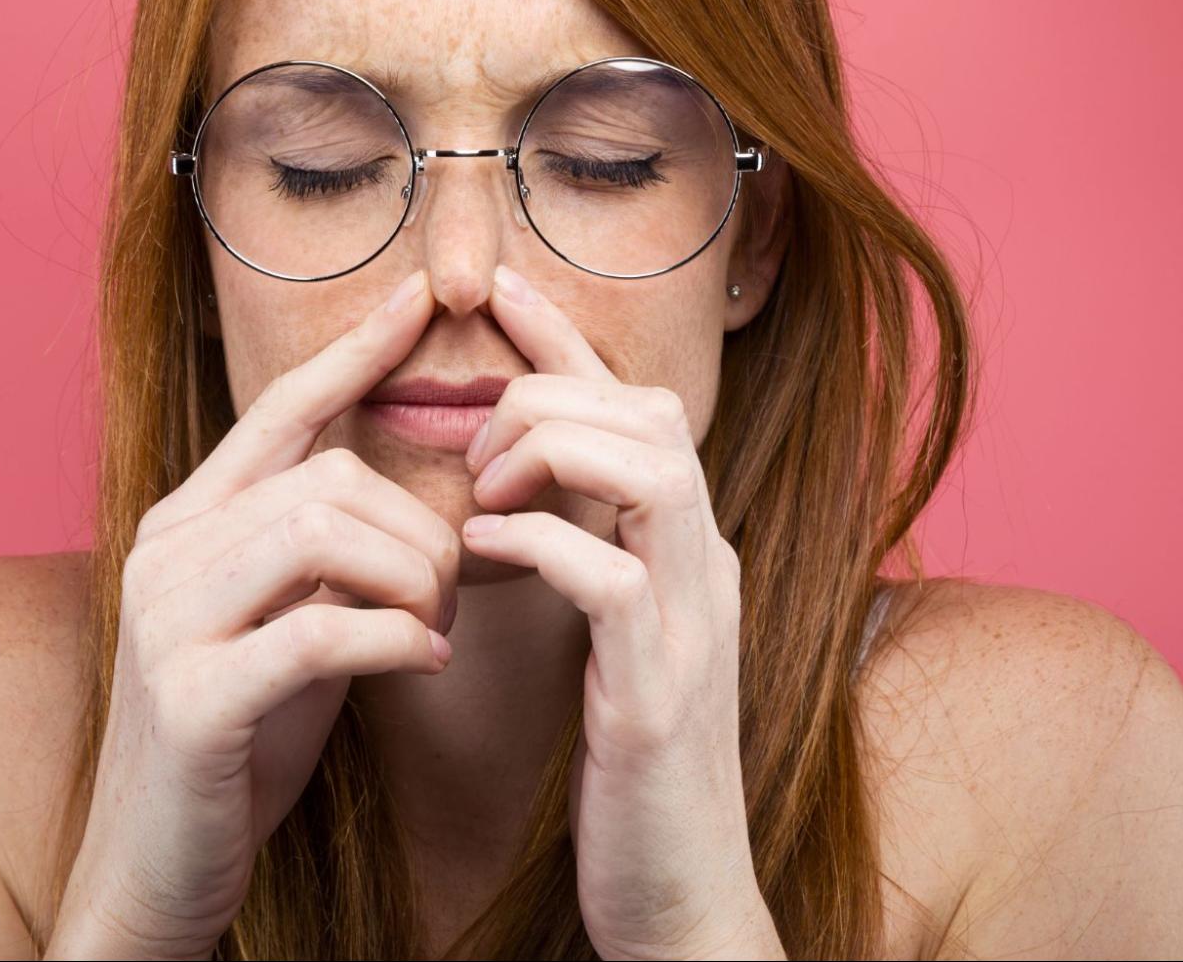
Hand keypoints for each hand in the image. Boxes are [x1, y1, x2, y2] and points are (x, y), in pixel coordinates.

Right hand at [47, 268, 457, 959]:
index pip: (278, 410)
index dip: (353, 351)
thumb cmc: (241, 737)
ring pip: (324, 533)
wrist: (158, 865)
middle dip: (417, 525)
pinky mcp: (193, 698)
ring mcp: (168, 623)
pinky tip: (423, 663)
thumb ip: (320, 551)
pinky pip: (321, 630)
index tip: (426, 296)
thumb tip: (397, 489)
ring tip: (432, 626)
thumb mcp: (282, 619)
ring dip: (411, 578)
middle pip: (326, 476)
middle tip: (448, 589)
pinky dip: (394, 639)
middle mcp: (164, 554)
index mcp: (186, 524)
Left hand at [459, 263, 782, 960]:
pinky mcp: (658, 694)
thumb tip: (518, 498)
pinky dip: (539, 545)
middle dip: (553, 394)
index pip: (641, 404)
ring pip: (650, 469)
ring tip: (481, 495)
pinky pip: (607, 575)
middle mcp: (706, 568)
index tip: (498, 285)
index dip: (570, 337)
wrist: (680, 897)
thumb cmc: (631, 768)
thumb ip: (585, 557)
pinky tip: (479, 557)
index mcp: (688, 550)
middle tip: (476, 448)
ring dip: (552, 454)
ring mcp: (691, 627)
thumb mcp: (614, 643)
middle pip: (653, 413)